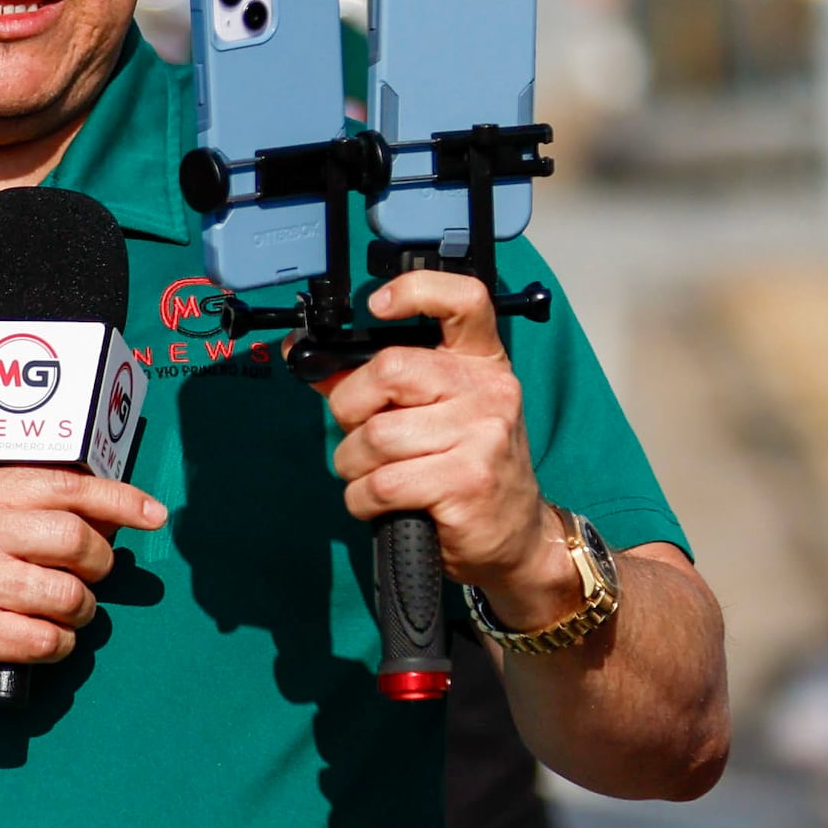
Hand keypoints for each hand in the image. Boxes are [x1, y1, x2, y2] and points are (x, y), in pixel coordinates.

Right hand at [0, 467, 162, 688]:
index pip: (66, 487)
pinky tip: (40, 641)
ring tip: (59, 613)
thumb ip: (26, 507)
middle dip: (99, 564)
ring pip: (67, 595)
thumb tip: (107, 514)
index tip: (153, 515)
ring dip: (79, 611)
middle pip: (76, 540)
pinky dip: (57, 645)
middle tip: (89, 576)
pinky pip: (46, 639)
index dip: (119, 501)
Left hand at [317, 270, 576, 630]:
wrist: (515, 537)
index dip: (416, 290)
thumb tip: (311, 362)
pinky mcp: (466, 482)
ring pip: (376, 435)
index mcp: (482, 362)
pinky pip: (382, 483)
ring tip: (371, 476)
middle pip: (389, 370)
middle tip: (357, 432)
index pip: (463, 299)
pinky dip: (362, 499)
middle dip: (350, 408)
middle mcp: (489, 390)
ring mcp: (482, 435)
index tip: (378, 306)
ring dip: (354, 465)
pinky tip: (377, 504)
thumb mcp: (438, 414)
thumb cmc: (468, 468)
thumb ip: (379, 385)